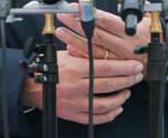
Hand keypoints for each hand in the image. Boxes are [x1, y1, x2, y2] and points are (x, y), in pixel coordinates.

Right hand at [19, 50, 141, 124]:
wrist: (30, 85)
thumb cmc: (48, 67)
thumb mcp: (66, 55)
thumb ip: (86, 54)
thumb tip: (107, 50)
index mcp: (76, 69)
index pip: (108, 68)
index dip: (125, 68)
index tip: (135, 66)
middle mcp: (77, 87)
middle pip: (110, 84)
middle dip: (128, 80)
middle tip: (137, 76)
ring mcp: (75, 103)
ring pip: (105, 104)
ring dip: (120, 98)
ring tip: (127, 91)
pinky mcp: (72, 114)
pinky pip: (95, 118)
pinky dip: (109, 115)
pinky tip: (116, 108)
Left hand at [56, 0, 152, 67]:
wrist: (166, 55)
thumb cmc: (154, 32)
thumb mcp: (145, 11)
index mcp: (129, 29)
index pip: (104, 19)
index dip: (88, 13)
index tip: (74, 7)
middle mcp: (123, 43)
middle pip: (95, 32)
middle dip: (76, 24)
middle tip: (62, 16)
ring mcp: (119, 56)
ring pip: (92, 48)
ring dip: (74, 40)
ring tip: (61, 32)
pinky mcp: (116, 66)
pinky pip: (97, 61)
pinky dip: (83, 55)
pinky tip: (71, 49)